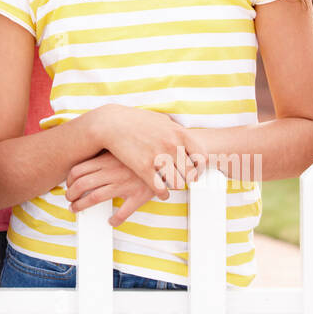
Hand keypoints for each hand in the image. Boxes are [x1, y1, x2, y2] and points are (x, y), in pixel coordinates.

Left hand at [65, 151, 158, 226]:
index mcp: (107, 160)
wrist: (168, 157)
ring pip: (95, 197)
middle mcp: (113, 172)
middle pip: (82, 185)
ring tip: (77, 209)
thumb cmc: (143, 152)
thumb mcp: (121, 148)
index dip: (69, 179)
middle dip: (71, 194)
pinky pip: (123, 212)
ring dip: (82, 205)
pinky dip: (115, 219)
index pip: (79, 170)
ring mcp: (124, 184)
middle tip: (70, 199)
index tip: (68, 185)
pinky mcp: (138, 195)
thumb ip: (106, 154)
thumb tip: (90, 161)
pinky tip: (111, 221)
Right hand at [84, 105, 203, 200]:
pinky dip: (163, 194)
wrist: (111, 123)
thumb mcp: (161, 120)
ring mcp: (158, 157)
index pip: (201, 158)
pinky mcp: (143, 168)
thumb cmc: (136, 120)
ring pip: (178, 183)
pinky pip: (161, 190)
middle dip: (187, 178)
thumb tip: (185, 135)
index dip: (199, 167)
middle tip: (181, 179)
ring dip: (174, 186)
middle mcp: (171, 146)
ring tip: (170, 185)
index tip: (193, 170)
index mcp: (179, 133)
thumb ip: (175, 129)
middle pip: (191, 173)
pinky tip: (161, 192)